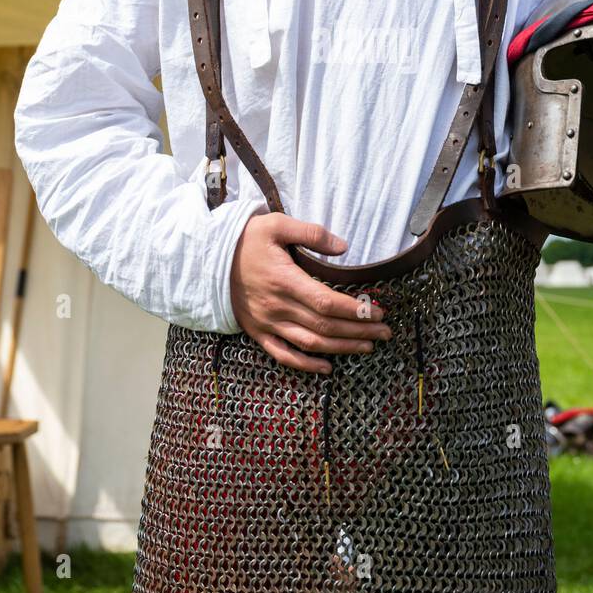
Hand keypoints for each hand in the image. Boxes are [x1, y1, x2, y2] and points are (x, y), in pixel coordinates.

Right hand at [229, 212, 391, 374]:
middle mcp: (277, 306)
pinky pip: (283, 354)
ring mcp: (267, 322)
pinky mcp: (257, 332)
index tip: (377, 311)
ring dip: (342, 348)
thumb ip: (312, 233)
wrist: (207, 259)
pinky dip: (306, 364)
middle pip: (325, 326)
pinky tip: (327, 367)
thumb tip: (343, 246)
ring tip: (367, 347)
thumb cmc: (246, 239)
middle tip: (384, 332)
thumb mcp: (277, 224)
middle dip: (358, 331)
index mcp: (284, 280)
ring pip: (310, 343)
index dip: (355, 310)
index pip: (327, 302)